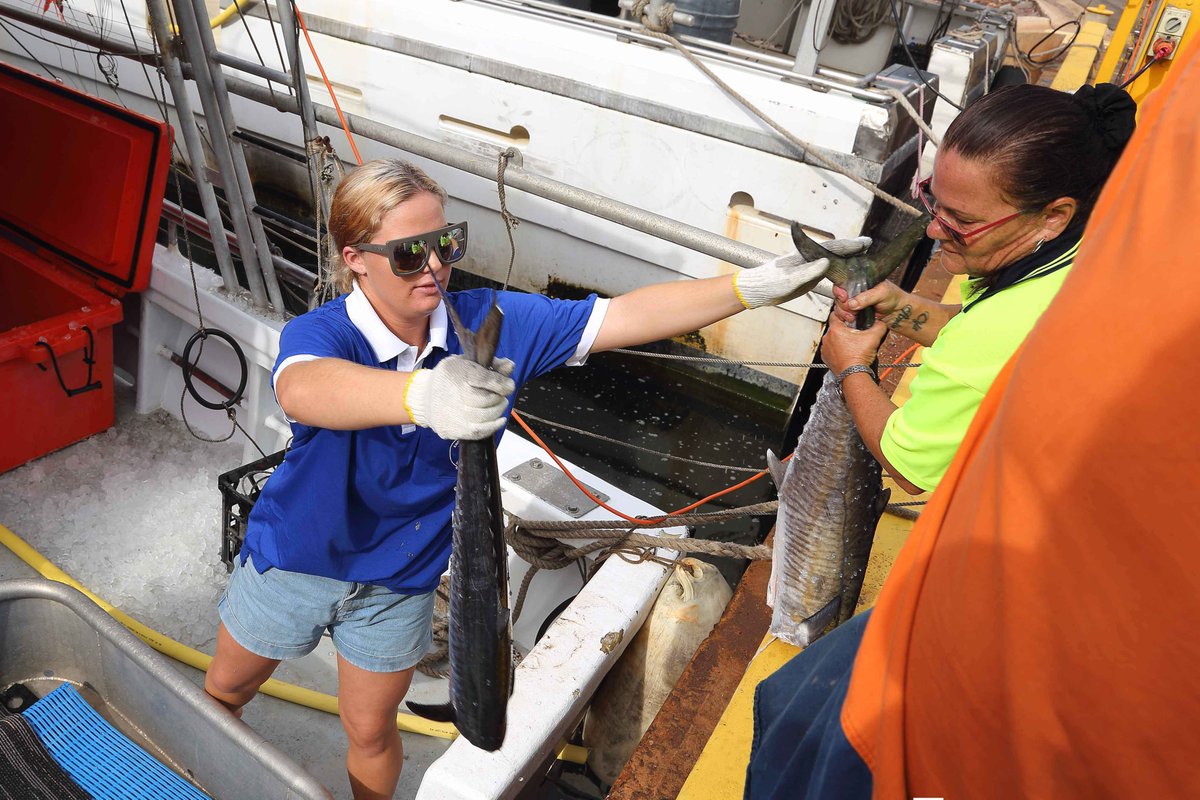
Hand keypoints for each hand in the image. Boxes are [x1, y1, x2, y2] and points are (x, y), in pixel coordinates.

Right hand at [404, 356, 515, 439]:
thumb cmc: (450, 377)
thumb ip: (490, 365)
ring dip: (497, 411)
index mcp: (457, 371)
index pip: (484, 379)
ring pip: (485, 416)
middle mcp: (453, 393)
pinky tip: (499, 420)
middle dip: (499, 397)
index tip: (508, 385)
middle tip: (501, 395)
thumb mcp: (466, 363)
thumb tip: (509, 366)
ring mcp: (452, 413)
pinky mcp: (452, 429)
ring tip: (498, 405)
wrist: (424, 397)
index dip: (501, 383)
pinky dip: (493, 426)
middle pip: (486, 399)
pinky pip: (478, 431)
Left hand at [733, 236, 871, 308]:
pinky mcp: (807, 277)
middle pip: (835, 251)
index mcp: (805, 256)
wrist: (756, 291)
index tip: (864, 242)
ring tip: (863, 256)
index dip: (849, 245)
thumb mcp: (790, 279)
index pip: (831, 248)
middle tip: (868, 244)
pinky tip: (846, 272)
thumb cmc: (768, 283)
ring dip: (847, 258)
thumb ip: (808, 271)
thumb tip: (827, 261)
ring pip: (832, 260)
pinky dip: (839, 270)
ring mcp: (809, 267)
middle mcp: (809, 259)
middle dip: (851, 248)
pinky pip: (827, 272)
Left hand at [821, 318, 887, 374]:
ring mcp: (825, 348)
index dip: (845, 314)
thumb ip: (879, 326)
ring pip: (832, 338)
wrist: (853, 375)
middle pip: (835, 327)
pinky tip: (846, 352)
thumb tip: (880, 322)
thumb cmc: (859, 358)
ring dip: (840, 340)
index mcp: (836, 330)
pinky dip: (837, 350)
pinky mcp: (826, 357)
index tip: (851, 318)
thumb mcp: (873, 338)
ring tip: (851, 344)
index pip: (836, 314)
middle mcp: (827, 338)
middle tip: (854, 333)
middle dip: (844, 329)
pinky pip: (831, 349)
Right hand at [831, 280, 906, 326]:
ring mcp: (854, 302)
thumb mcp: (882, 293)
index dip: (840, 290)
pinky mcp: (855, 312)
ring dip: (844, 312)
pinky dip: (846, 318)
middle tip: (852, 309)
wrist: (897, 312)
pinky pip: (844, 314)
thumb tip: (852, 303)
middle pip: (839, 296)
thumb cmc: (893, 297)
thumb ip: (867, 297)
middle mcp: (855, 291)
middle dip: (843, 304)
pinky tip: (852, 318)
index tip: (844, 297)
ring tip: (853, 316)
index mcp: (860, 281)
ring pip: (840, 306)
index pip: (843, 283)